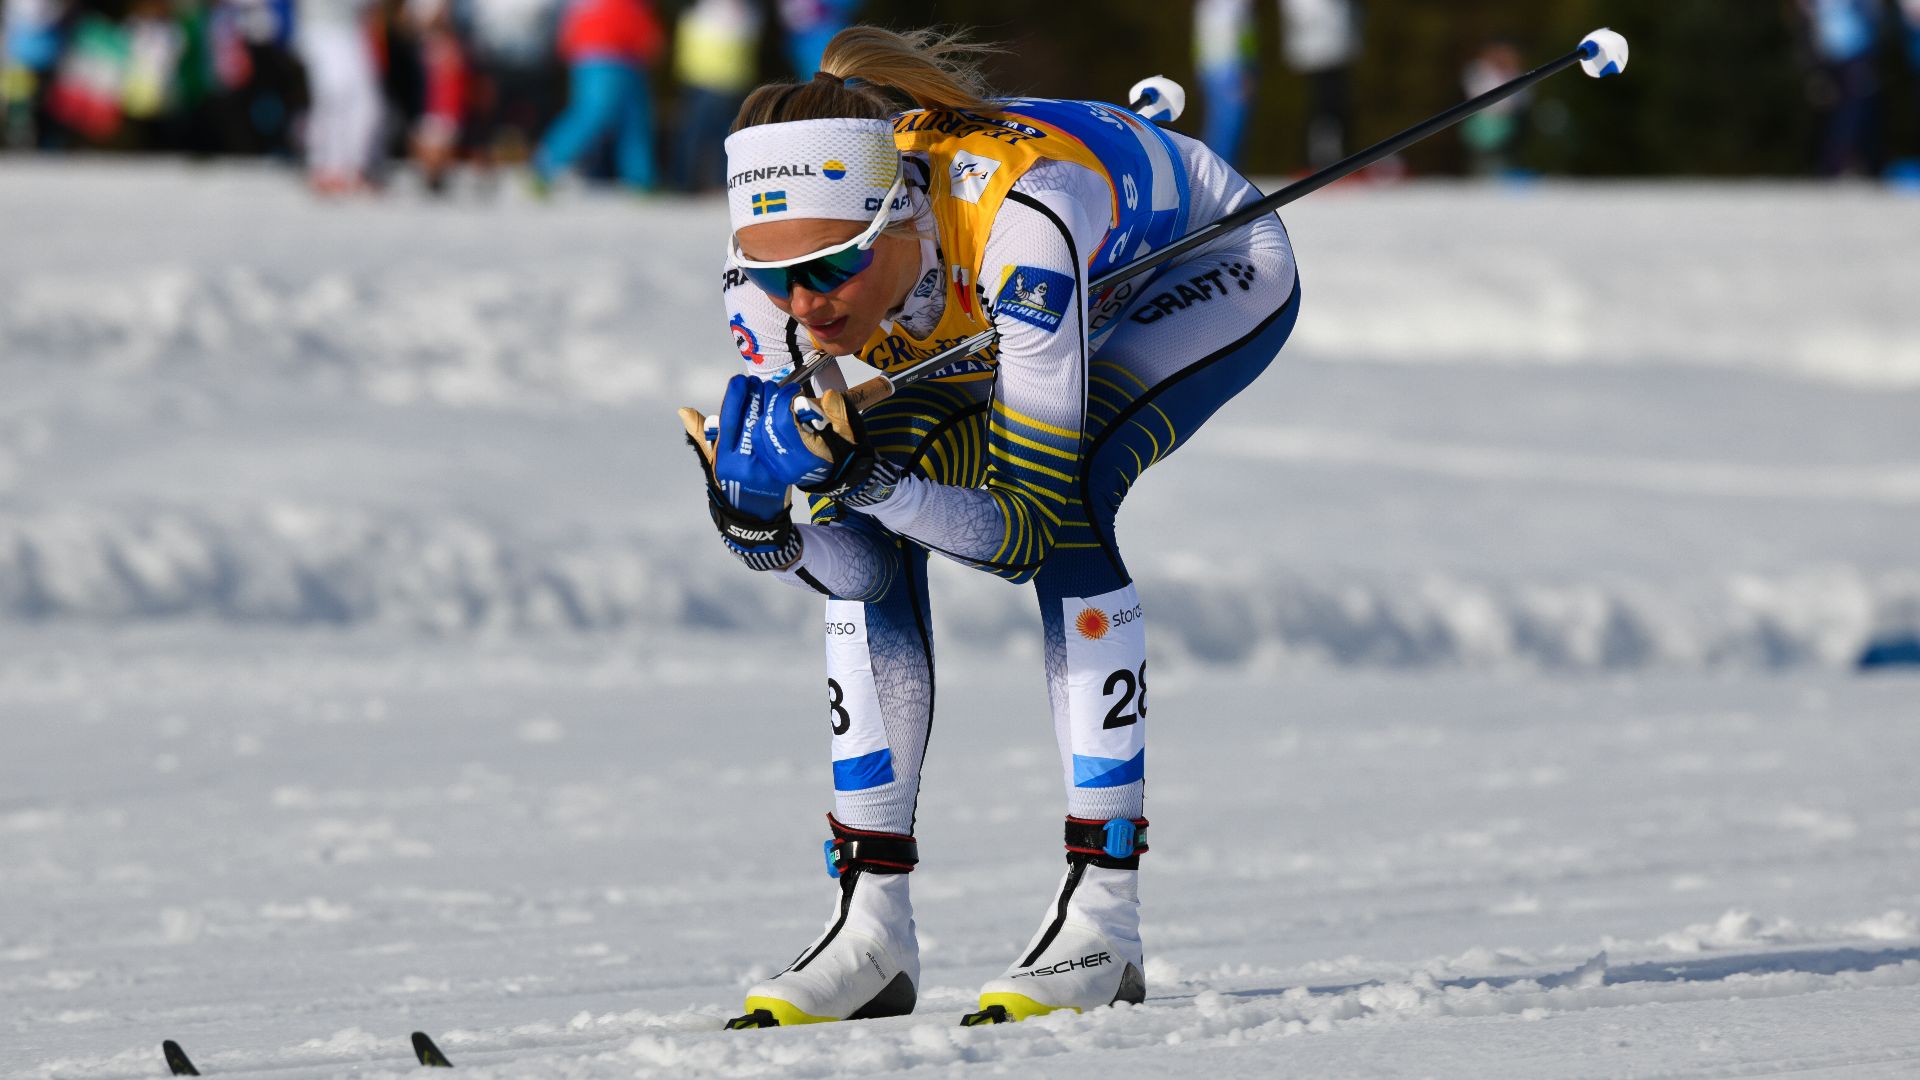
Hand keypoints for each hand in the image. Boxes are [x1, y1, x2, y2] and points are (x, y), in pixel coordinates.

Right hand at [677, 376, 800, 569]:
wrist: (753, 519)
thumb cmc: (730, 485)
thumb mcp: (713, 462)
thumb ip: (702, 435)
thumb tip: (684, 410)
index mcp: (723, 457)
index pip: (730, 417)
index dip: (736, 395)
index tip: (741, 380)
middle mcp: (742, 461)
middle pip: (752, 417)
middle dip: (757, 394)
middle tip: (760, 383)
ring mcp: (763, 466)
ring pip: (770, 424)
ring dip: (773, 403)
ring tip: (772, 391)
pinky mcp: (781, 469)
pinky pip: (784, 437)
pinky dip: (786, 420)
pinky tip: (786, 408)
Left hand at [737, 378, 896, 503]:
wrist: (839, 473)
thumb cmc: (842, 447)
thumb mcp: (842, 427)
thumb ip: (828, 410)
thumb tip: (813, 396)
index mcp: (807, 456)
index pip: (783, 422)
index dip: (783, 401)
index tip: (792, 389)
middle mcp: (788, 466)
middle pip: (769, 427)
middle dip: (773, 405)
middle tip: (781, 393)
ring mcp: (778, 470)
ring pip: (759, 435)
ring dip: (765, 415)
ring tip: (775, 403)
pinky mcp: (772, 469)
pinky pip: (759, 444)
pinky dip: (762, 428)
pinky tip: (769, 417)